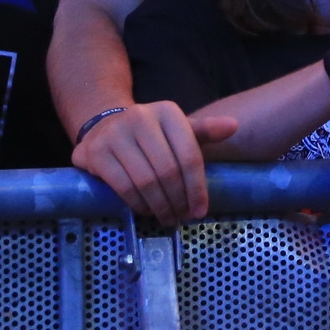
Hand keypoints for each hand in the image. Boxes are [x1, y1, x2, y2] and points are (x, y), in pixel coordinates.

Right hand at [70, 101, 236, 225]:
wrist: (104, 127)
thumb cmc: (150, 136)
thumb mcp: (178, 131)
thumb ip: (204, 131)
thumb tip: (233, 126)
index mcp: (166, 111)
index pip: (189, 154)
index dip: (197, 187)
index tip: (200, 211)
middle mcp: (139, 117)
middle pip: (168, 171)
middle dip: (178, 201)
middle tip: (182, 217)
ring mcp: (114, 133)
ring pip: (146, 181)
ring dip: (160, 207)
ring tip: (167, 217)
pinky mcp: (95, 152)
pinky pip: (123, 186)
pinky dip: (138, 204)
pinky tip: (146, 210)